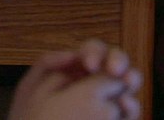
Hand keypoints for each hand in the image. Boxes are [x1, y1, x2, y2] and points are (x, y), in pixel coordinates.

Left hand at [9, 39, 141, 119]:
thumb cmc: (31, 117)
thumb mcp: (31, 87)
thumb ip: (47, 64)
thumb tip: (72, 54)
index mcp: (78, 68)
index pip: (94, 50)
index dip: (95, 52)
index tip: (90, 64)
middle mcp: (97, 80)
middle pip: (116, 61)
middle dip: (118, 61)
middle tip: (115, 69)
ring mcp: (109, 99)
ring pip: (128, 82)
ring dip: (131, 77)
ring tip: (128, 81)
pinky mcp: (117, 118)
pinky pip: (132, 109)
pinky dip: (133, 105)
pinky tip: (125, 104)